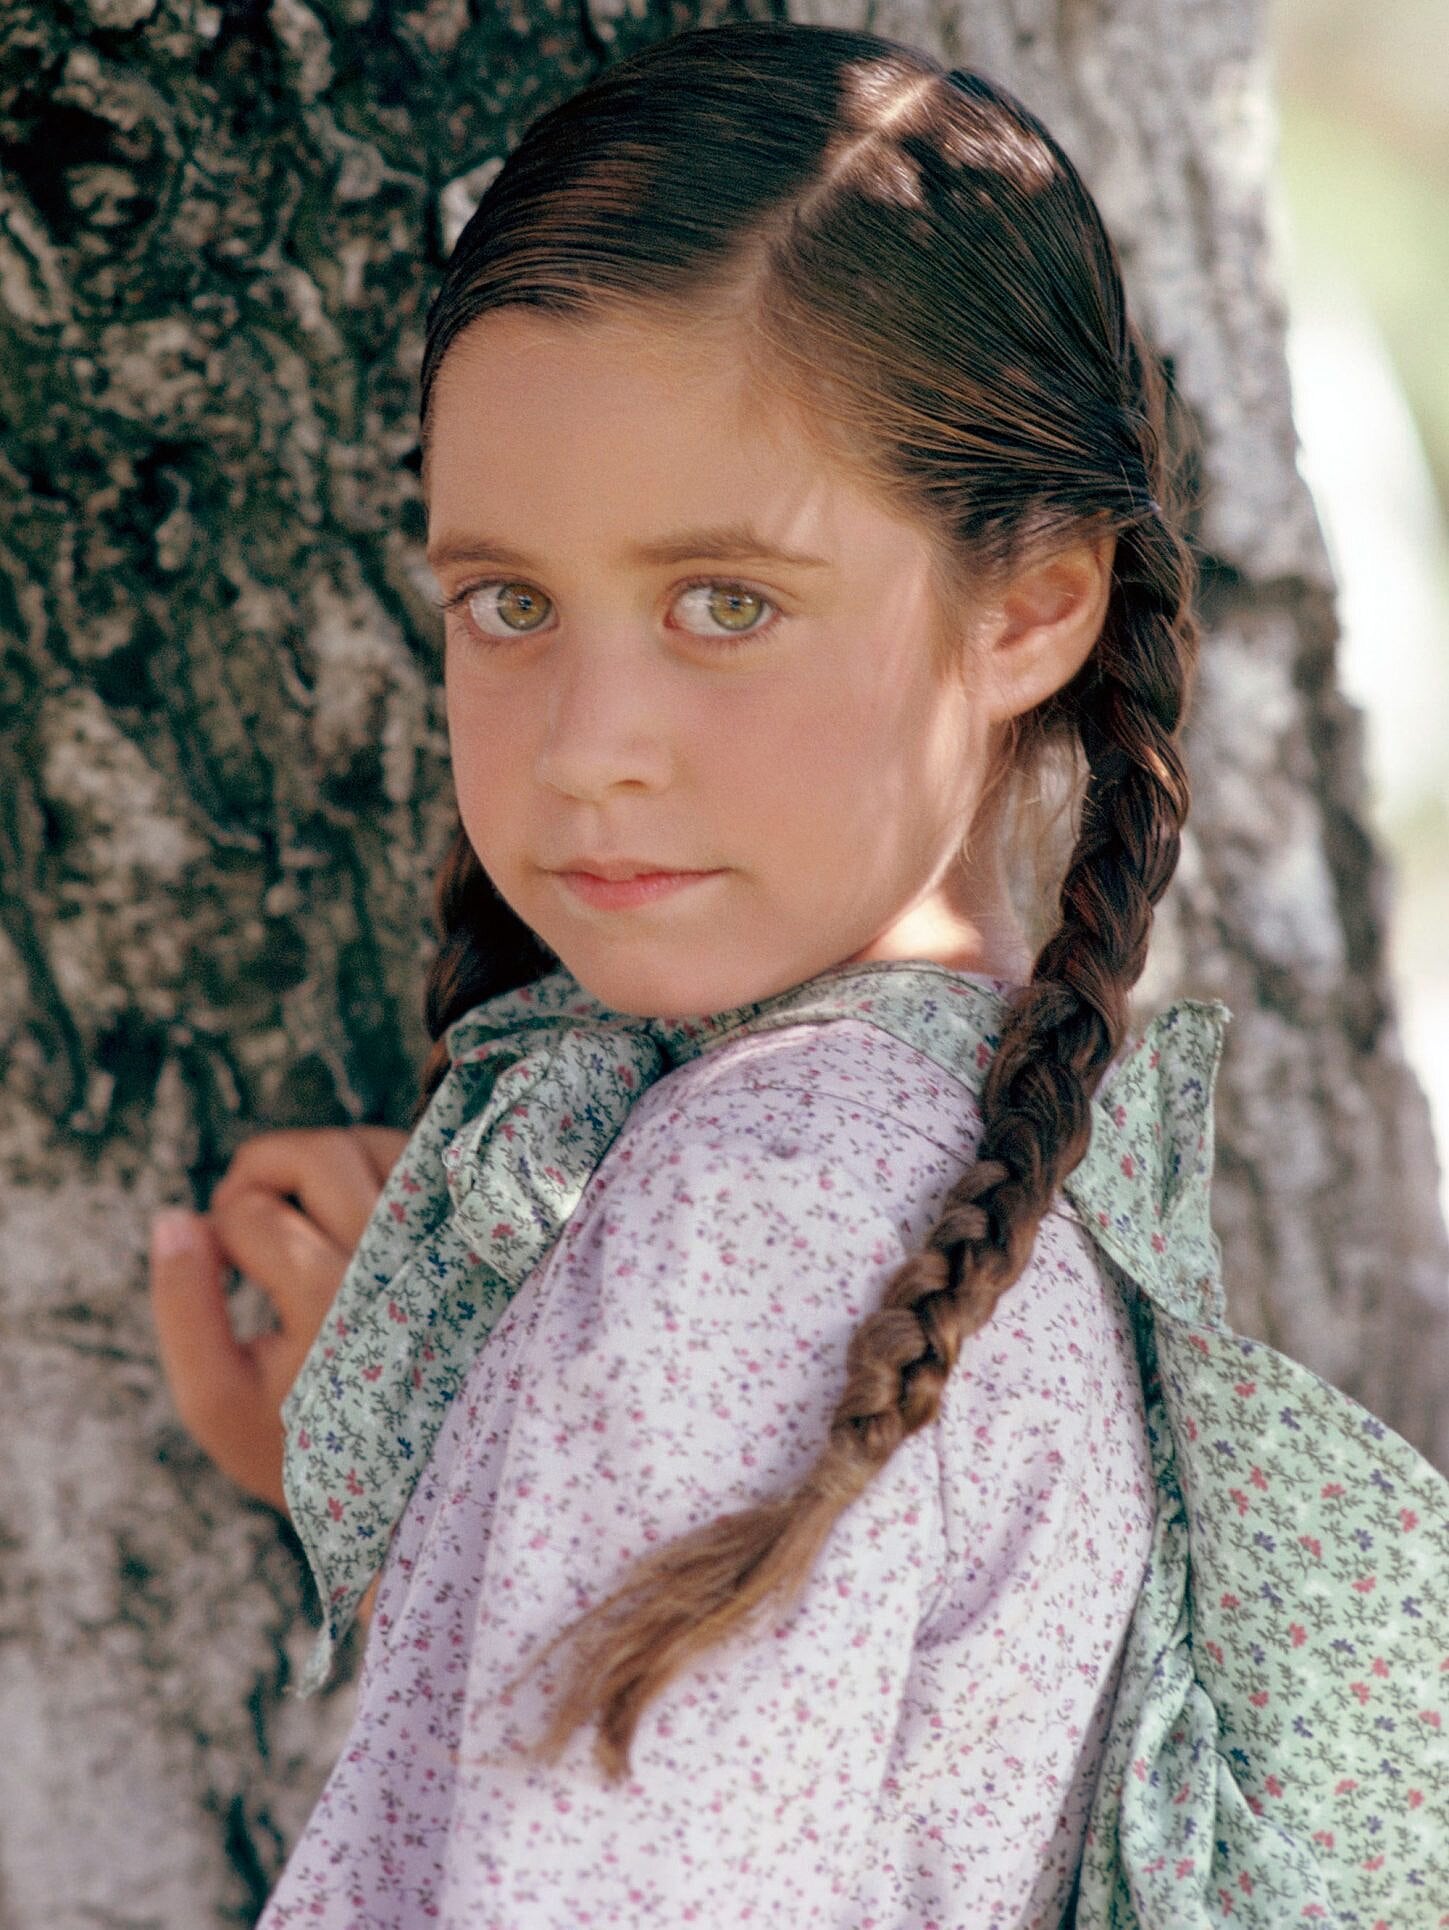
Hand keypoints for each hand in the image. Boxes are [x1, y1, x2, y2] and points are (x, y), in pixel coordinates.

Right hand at [149, 1126, 410, 1521]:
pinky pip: (420, 1163)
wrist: (411, 1480)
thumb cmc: (304, 1444)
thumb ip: (182, 1308)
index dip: (219, 1230)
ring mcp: (442, 1246)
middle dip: (260, 1168)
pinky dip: (373, 1163)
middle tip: (241, 1209)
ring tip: (294, 1209)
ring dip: (320, 1158)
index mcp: (333, 1308)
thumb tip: (174, 1217)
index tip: (219, 1264)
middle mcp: (397, 1264)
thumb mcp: (218, 1400)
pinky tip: (345, 1209)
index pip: (255, 1217)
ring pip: (375, 1143)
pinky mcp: (471, 1239)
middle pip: (320, 1157)